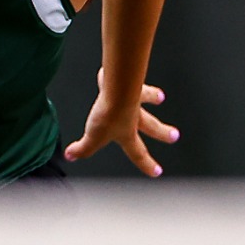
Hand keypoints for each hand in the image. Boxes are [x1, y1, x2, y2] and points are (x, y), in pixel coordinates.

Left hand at [63, 69, 178, 177]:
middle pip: (151, 126)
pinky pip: (131, 79)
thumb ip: (82, 148)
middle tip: (174, 135)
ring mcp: (133, 98)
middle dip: (162, 133)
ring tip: (160, 97)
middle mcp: (133, 116)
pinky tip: (129, 72)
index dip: (146, 164)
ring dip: (153, 97)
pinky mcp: (126, 81)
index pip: (138, 153)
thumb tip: (70, 156)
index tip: (157, 172)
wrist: (116, 90)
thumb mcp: (92, 138)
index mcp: (128, 133)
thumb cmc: (108, 114)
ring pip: (146, 98)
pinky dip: (131, 76)